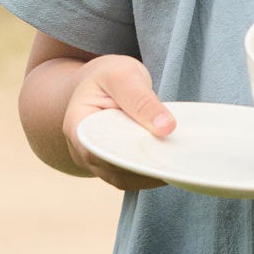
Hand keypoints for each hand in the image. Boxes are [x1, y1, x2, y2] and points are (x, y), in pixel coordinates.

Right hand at [63, 55, 176, 190]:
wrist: (100, 84)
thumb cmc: (107, 77)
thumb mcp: (123, 75)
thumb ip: (141, 99)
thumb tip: (165, 128)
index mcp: (78, 127)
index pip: (98, 151)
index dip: (126, 157)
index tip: (155, 152)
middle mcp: (84, 150)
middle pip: (114, 169)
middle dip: (144, 166)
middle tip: (174, 159)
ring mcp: (99, 162)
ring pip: (125, 178)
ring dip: (151, 173)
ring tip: (176, 162)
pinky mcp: (115, 166)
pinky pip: (133, 177)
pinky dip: (152, 172)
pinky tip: (170, 163)